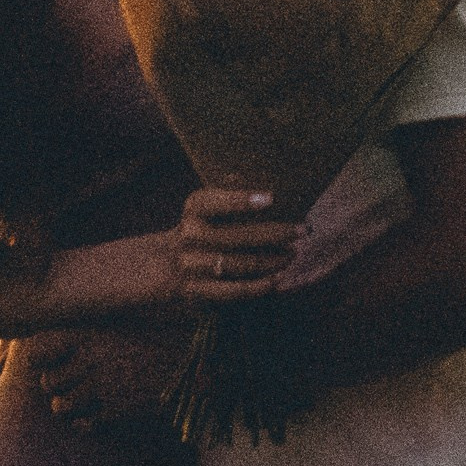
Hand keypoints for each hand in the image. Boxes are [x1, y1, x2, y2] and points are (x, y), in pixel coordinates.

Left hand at [21, 327, 188, 431]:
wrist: (186, 363)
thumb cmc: (148, 340)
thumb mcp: (113, 327)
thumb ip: (82, 334)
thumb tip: (40, 346)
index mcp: (87, 333)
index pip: (38, 351)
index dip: (39, 360)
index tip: (48, 362)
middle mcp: (90, 359)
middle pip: (48, 382)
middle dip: (55, 387)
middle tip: (70, 383)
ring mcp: (102, 386)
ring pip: (60, 406)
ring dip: (66, 407)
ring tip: (80, 401)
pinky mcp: (115, 410)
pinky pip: (83, 424)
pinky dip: (85, 423)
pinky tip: (96, 414)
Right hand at [173, 186, 301, 303]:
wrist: (162, 265)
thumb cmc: (198, 227)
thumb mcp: (204, 205)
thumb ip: (228, 189)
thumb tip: (260, 174)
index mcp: (194, 209)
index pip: (216, 202)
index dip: (241, 200)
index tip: (271, 198)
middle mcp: (191, 236)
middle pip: (238, 236)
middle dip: (276, 233)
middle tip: (303, 230)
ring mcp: (193, 266)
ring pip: (240, 264)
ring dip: (273, 260)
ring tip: (293, 253)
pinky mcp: (198, 291)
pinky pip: (233, 290)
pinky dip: (259, 286)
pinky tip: (277, 278)